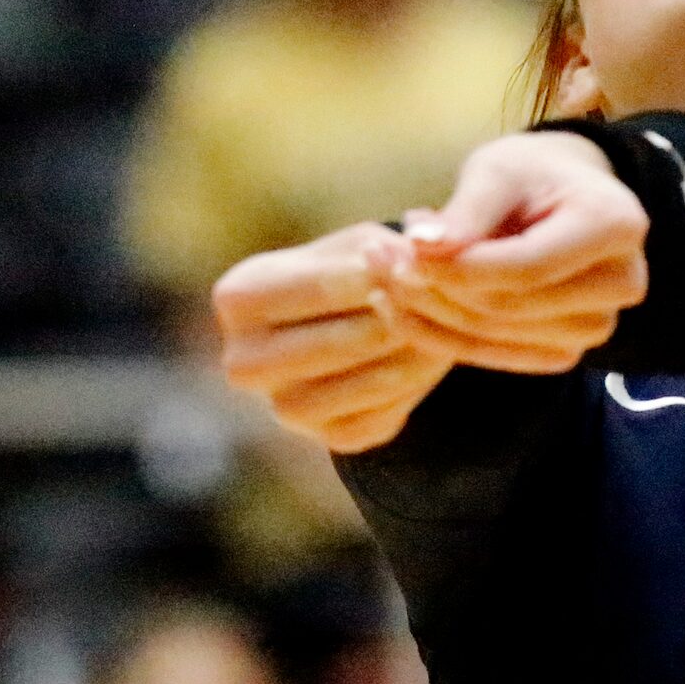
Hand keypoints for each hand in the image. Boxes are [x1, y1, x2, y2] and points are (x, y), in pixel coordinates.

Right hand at [213, 221, 453, 453]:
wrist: (342, 329)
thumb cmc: (348, 272)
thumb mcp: (359, 245)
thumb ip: (383, 249)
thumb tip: (412, 253)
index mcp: (238, 298)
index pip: (323, 287)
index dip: (383, 274)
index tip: (422, 262)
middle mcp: (245, 362)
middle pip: (349, 339)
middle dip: (406, 317)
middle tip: (446, 298)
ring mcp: (282, 408)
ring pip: (373, 382)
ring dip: (420, 352)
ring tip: (446, 323)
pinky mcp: (327, 438)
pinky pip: (385, 414)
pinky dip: (417, 386)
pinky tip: (428, 359)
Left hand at [389, 131, 649, 372]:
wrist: (561, 199)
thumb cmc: (530, 174)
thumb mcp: (497, 170)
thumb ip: (465, 212)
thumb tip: (422, 246)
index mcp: (616, 225)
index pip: (524, 268)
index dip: (455, 269)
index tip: (398, 249)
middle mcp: (622, 283)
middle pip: (508, 308)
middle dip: (432, 289)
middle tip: (377, 256)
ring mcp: (599, 324)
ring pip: (496, 338)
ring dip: (430, 313)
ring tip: (387, 272)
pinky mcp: (569, 348)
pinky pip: (497, 356)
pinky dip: (444, 336)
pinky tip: (407, 305)